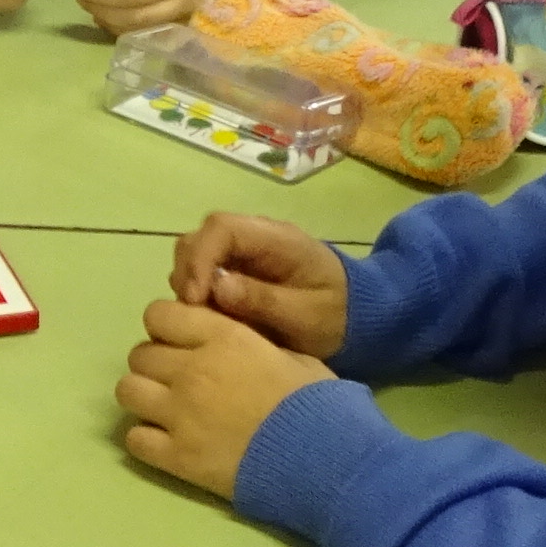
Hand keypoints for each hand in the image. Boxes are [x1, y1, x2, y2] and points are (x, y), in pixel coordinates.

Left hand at [116, 297, 335, 501]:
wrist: (323, 460)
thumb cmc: (318, 404)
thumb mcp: (295, 356)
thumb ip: (254, 344)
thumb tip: (236, 343)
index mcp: (223, 339)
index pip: (159, 314)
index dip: (167, 326)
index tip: (182, 341)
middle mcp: (192, 370)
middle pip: (140, 354)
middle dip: (155, 363)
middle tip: (178, 380)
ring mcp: (179, 414)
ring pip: (126, 390)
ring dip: (143, 396)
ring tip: (166, 409)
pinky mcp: (176, 456)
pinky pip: (134, 438)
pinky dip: (146, 438)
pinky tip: (167, 442)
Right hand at [168, 212, 349, 357]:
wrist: (357, 317)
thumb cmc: (335, 315)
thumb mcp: (306, 315)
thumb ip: (262, 300)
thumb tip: (216, 286)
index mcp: (276, 239)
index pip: (222, 228)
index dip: (199, 259)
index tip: (195, 298)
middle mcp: (255, 237)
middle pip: (201, 237)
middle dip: (188, 272)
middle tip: (192, 312)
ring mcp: (244, 253)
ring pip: (196, 253)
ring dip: (189, 283)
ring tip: (199, 317)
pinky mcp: (238, 271)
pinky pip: (205, 273)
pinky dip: (198, 293)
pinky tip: (208, 318)